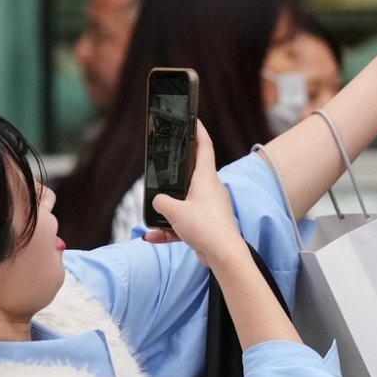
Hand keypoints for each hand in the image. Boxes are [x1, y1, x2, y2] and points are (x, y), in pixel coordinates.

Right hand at [143, 121, 245, 267]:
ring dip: (167, 213)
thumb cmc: (205, 227)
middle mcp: (210, 190)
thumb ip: (161, 202)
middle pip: (190, 176)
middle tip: (161, 170)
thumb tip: (158, 202)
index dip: (198, 132)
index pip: (204, 147)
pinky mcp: (207, 225)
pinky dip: (170, 230)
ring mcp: (209, 208)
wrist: (224, 255)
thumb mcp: (174, 211)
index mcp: (206, 179)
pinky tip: (153, 237)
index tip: (193, 120)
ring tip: (152, 223)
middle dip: (174, 176)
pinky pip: (185, 223)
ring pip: (184, 204)